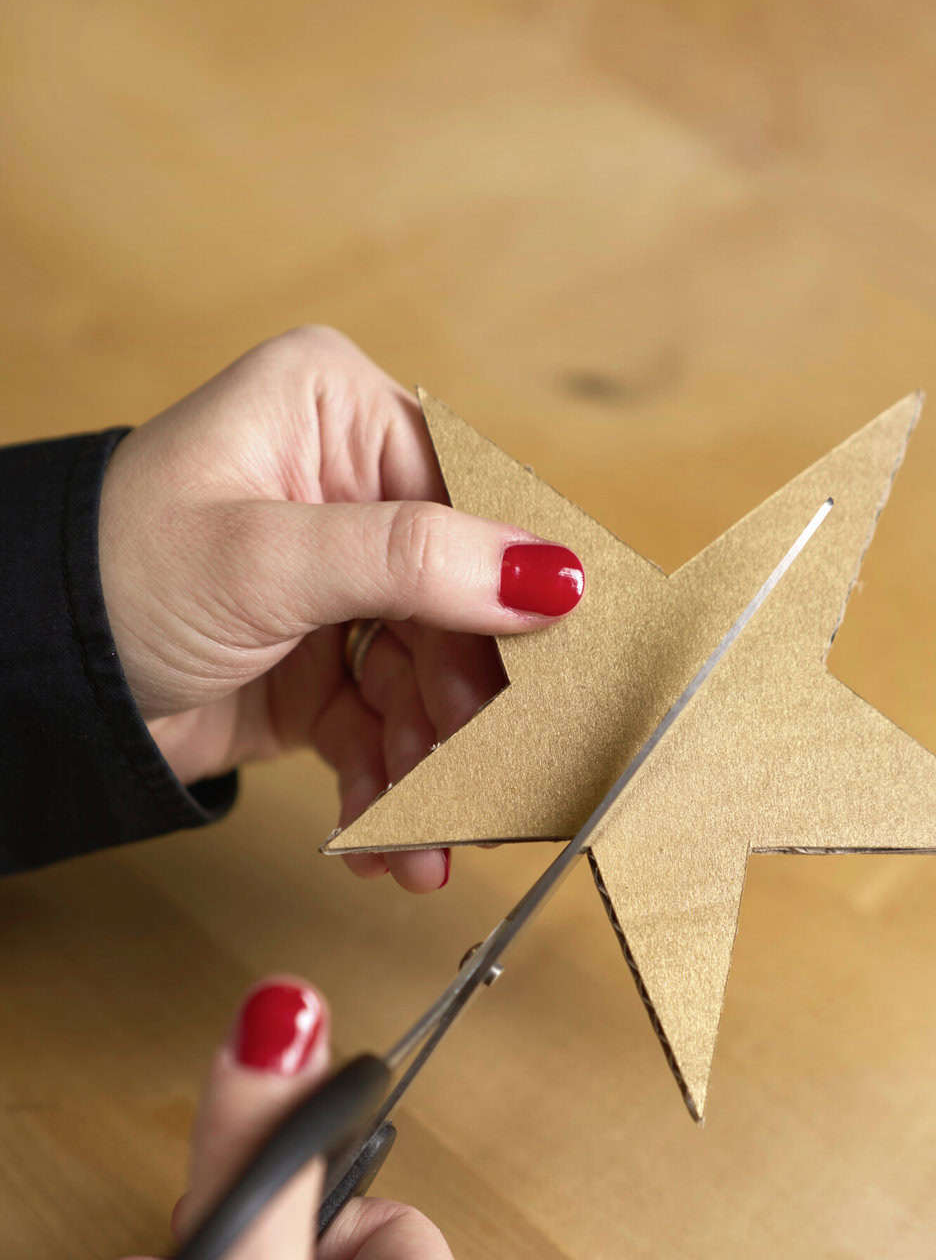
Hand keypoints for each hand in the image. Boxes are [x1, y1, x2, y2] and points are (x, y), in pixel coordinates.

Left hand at [98, 326, 583, 889]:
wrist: (26, 683)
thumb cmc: (115, 574)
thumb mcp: (268, 559)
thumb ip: (415, 562)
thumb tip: (554, 573)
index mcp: (337, 414)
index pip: (469, 500)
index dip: (515, 590)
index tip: (559, 672)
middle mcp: (347, 488)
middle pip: (458, 602)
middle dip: (465, 707)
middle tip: (487, 786)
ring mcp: (337, 582)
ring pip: (427, 677)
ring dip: (431, 766)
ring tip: (428, 845)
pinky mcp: (321, 662)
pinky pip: (383, 724)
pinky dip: (389, 786)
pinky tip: (388, 844)